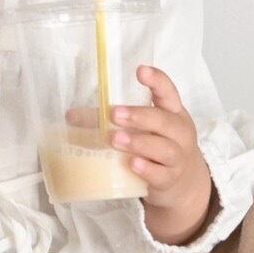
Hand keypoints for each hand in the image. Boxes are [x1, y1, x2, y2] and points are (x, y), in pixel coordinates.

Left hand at [105, 64, 212, 232]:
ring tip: (115, 138)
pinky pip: (160, 174)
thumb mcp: (144, 127)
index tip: (140, 70)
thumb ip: (113, 118)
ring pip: (164, 148)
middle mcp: (179, 132)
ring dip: (139, 142)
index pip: (168, 92)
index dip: (156, 80)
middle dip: (139, 116)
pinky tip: (133, 164)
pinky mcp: (170, 179)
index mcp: (172, 112)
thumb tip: (71, 116)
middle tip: (114, 114)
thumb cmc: (157, 144)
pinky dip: (147, 169)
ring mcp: (177, 157)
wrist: (182, 183)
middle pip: (164, 120)